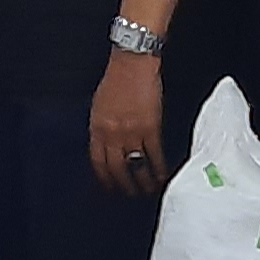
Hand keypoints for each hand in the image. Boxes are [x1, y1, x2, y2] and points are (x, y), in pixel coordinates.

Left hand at [87, 50, 168, 198]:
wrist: (132, 63)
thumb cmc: (116, 79)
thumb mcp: (99, 106)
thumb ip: (102, 127)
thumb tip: (106, 145)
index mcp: (97, 128)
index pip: (97, 162)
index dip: (103, 178)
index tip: (108, 188)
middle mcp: (111, 134)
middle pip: (116, 169)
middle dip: (122, 186)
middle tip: (128, 195)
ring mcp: (131, 133)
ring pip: (135, 166)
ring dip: (142, 182)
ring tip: (146, 191)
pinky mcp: (150, 128)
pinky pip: (154, 156)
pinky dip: (159, 169)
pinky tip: (162, 177)